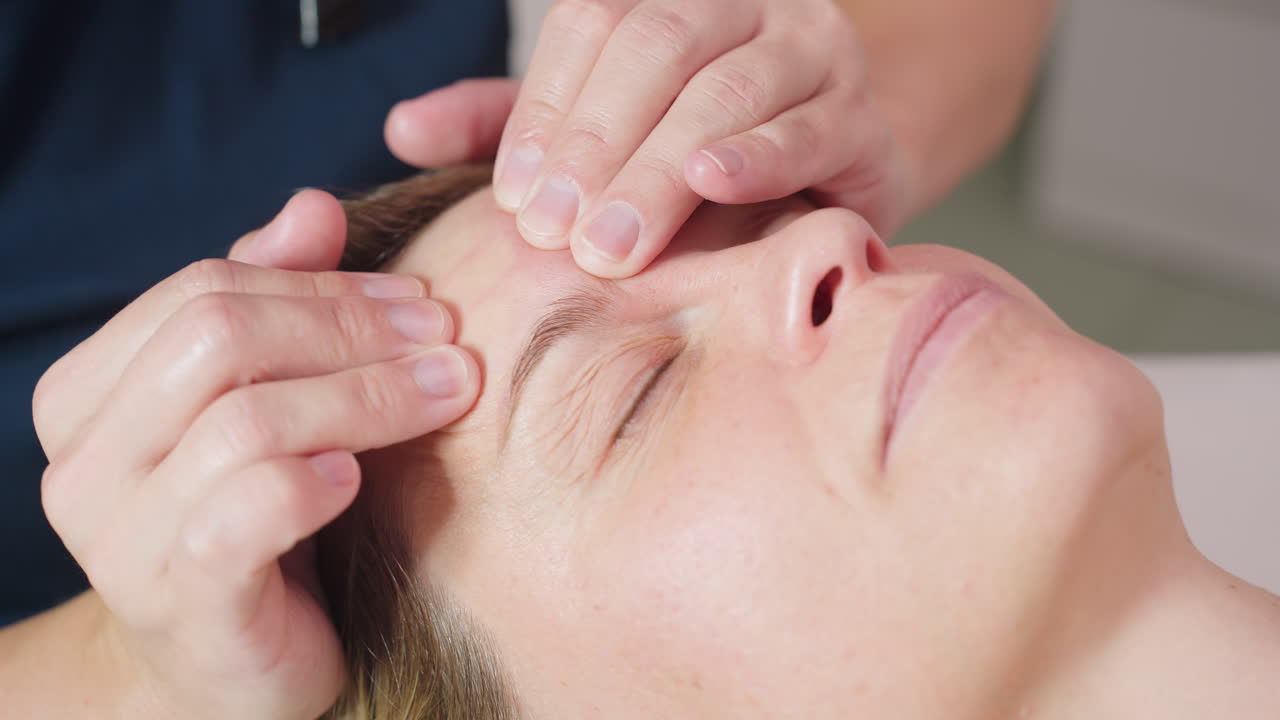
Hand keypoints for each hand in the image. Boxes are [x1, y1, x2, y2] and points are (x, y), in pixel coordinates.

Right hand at [31, 193, 479, 719]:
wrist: (227, 670)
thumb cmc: (256, 524)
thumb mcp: (261, 404)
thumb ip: (274, 308)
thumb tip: (313, 207)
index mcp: (90, 394)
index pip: (204, 290)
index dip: (322, 283)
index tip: (420, 298)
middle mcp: (84, 462)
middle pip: (218, 338)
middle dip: (351, 328)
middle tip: (448, 338)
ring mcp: (118, 537)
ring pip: (245, 418)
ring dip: (368, 396)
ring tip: (450, 391)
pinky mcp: (179, 602)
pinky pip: (248, 510)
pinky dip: (316, 481)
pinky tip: (362, 476)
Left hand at [385, 0, 910, 277]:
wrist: (829, 179)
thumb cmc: (696, 157)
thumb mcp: (594, 134)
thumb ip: (507, 125)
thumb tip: (403, 130)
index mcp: (673, 0)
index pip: (596, 23)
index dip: (548, 106)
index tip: (514, 197)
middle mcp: (745, 7)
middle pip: (660, 46)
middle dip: (597, 143)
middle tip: (554, 233)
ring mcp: (812, 53)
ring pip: (727, 90)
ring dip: (659, 168)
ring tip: (610, 241)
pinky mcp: (862, 121)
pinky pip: (810, 130)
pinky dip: (759, 157)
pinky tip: (712, 184)